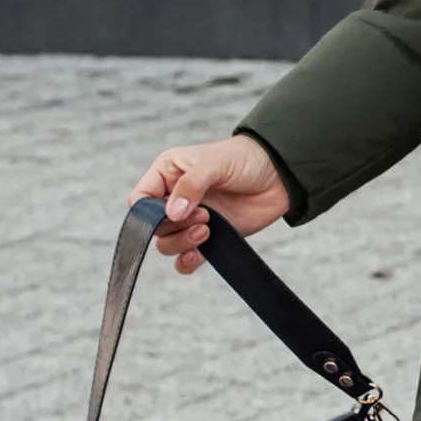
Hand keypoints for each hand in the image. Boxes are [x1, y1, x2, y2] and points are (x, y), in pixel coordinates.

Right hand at [129, 135, 290, 275]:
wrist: (280, 175)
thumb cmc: (244, 158)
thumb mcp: (214, 162)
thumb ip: (191, 185)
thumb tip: (172, 213)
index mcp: (167, 174)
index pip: (140, 200)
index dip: (147, 212)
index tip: (170, 213)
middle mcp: (175, 198)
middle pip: (154, 227)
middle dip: (173, 227)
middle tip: (204, 217)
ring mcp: (191, 220)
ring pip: (168, 244)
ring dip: (182, 243)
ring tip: (208, 229)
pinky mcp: (209, 237)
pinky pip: (186, 258)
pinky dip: (187, 262)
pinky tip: (195, 256)